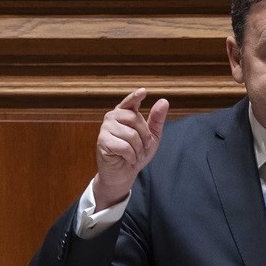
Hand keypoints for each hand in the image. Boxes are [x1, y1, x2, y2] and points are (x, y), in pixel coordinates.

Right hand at [91, 88, 170, 210]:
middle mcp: (112, 117)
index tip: (143, 92)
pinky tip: (128, 159)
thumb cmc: (136, 153)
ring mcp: (105, 128)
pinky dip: (131, 156)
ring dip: (138, 149)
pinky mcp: (102, 141)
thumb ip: (156, 119)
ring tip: (134, 155)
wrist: (123, 174)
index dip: (135, 96)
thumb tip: (163, 101)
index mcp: (124, 113)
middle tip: (144, 148)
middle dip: (144, 137)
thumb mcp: (151, 137)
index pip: (130, 102)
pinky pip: (123, 146)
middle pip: (135, 119)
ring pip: (130, 135)